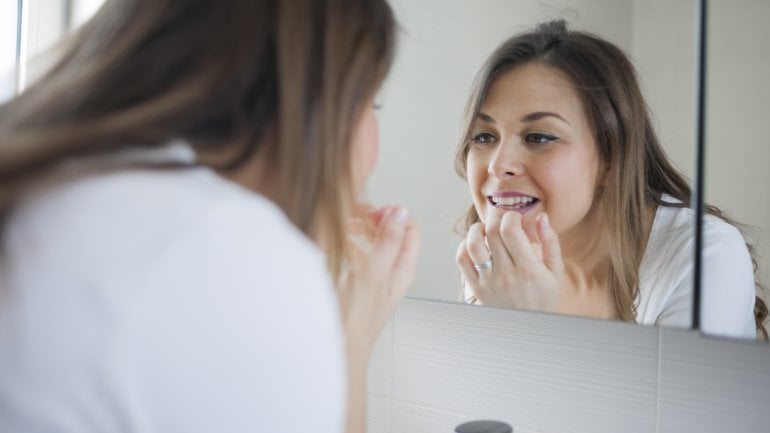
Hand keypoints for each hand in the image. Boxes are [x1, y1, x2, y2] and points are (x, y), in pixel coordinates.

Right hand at [342, 204, 419, 356]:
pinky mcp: (357, 281)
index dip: (391, 214)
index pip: (409, 227)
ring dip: (359, 229)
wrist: (337, 349)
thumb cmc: (355, 320)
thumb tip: (400, 212)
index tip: (370, 211)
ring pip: (371, 241)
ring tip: (342, 225)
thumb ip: (388, 242)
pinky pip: (357, 254)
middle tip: (353, 214)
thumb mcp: (373, 274)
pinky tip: (336, 245)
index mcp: (403, 268)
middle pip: (390, 232)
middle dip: (373, 219)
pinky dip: (348, 244)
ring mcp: (374, 276)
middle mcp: (391, 271)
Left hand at [456, 208, 562, 310]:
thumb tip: (541, 216)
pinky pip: (462, 260)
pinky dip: (465, 245)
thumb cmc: (543, 296)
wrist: (528, 327)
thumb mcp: (555, 271)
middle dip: (496, 216)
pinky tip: (477, 243)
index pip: (511, 231)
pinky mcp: (476, 288)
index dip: (511, 216)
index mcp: (528, 269)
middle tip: (501, 217)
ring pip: (473, 244)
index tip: (516, 218)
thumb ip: (550, 242)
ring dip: (478, 228)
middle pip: (491, 232)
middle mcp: (506, 275)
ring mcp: (488, 282)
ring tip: (487, 228)